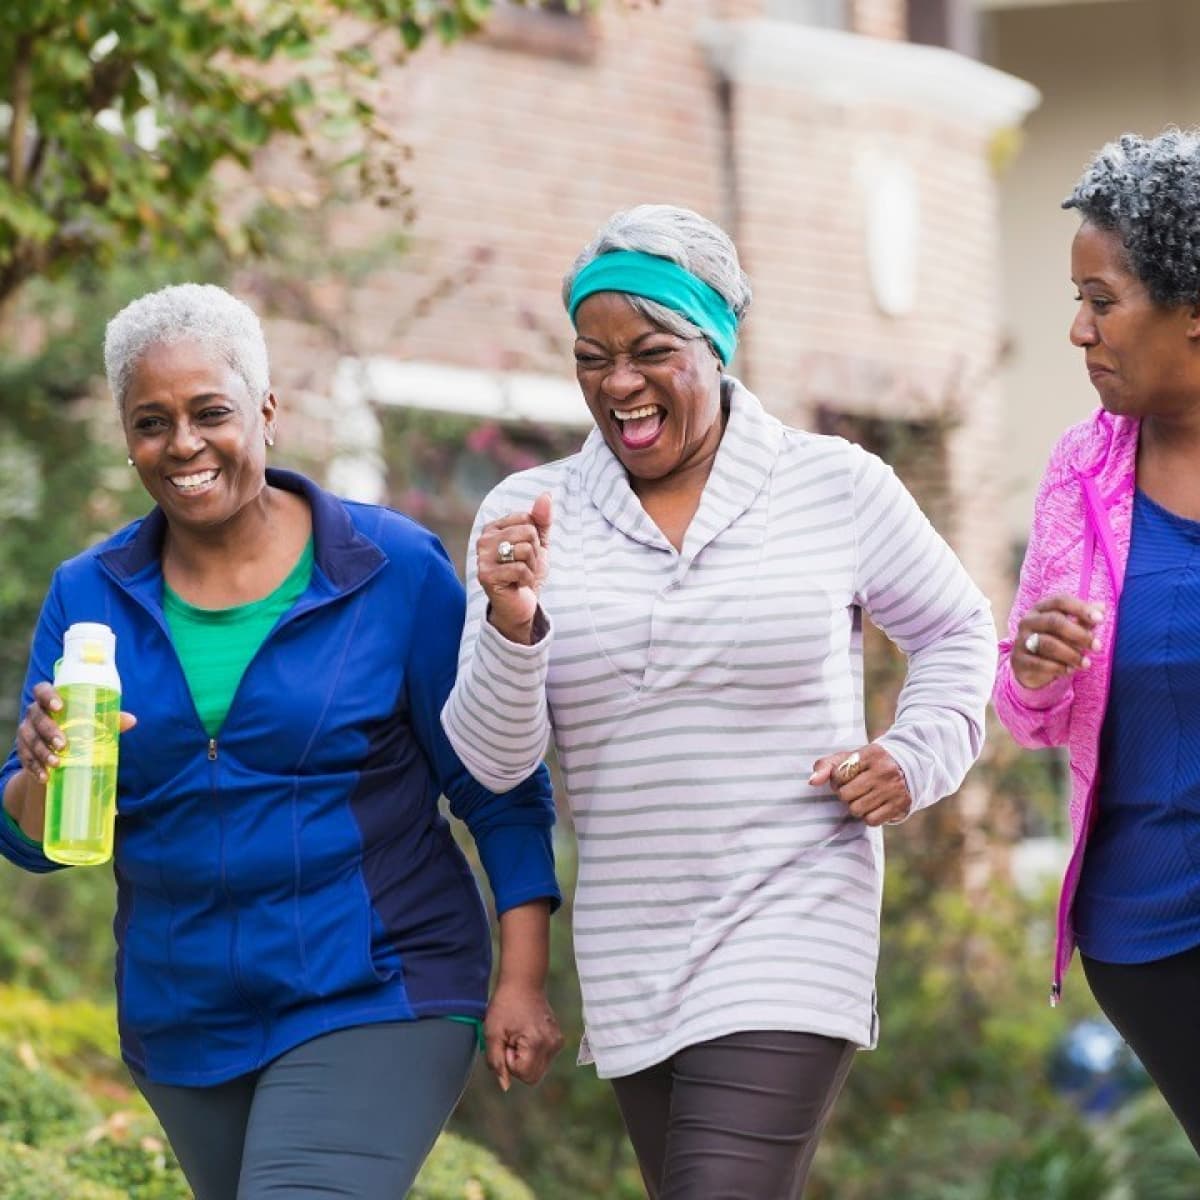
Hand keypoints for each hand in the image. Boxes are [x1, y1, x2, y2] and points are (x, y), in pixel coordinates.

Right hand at [16, 682, 137, 784]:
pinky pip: (25, 759)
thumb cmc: (80, 728)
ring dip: (42, 752)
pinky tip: (45, 777)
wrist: (59, 752)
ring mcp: (27, 732)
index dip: (48, 696)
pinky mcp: (24, 751)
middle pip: (36, 717)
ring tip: (57, 764)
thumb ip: (110, 720)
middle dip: (48, 730)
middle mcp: (35, 714)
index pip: (42, 690)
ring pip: (29, 739)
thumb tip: (132, 720)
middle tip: (63, 744)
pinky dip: (35, 768)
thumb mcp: (93, 722)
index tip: (59, 707)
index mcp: (51, 701)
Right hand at [478, 493, 551, 645]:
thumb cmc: (527, 573)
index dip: (535, 537)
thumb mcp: (539, 544)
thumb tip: (546, 495)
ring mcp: (482, 558)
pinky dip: (527, 579)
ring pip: (524, 549)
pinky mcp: (486, 576)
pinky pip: (520, 569)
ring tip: (522, 576)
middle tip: (525, 567)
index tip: (527, 553)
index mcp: (493, 528)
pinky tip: (518, 585)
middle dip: (534, 553)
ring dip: (531, 567)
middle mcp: (484, 540)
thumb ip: (542, 520)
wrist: (521, 605)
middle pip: (527, 532)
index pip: (527, 518)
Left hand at [483, 980, 562, 1090]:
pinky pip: (544, 1059)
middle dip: (518, 1064)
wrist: (523, 982)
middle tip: (512, 1041)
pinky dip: (533, 1053)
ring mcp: (557, 1042)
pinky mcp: (558, 1039)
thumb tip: (505, 1086)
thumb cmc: (505, 1005)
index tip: (507, 1042)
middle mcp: (552, 1044)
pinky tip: (527, 1034)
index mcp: (537, 1042)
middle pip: (532, 1077)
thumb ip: (496, 1061)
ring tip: (519, 1036)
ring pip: (538, 1070)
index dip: (509, 1062)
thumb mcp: (492, 1033)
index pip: (522, 1074)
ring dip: (525, 1059)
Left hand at [809, 743, 910, 825]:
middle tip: (854, 789)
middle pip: (845, 795)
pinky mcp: (901, 805)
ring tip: (864, 797)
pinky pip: (871, 821)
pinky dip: (869, 817)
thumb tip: (812, 781)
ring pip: (857, 810)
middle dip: (846, 795)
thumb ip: (826, 766)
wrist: (908, 767)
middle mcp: (884, 771)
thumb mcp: (848, 758)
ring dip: (856, 807)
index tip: (845, 777)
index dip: (837, 780)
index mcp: (870, 754)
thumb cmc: (869, 764)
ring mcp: (894, 788)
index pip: (838, 775)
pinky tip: (874, 806)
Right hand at [1011, 594, 1104, 689]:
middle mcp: (1028, 621)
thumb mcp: (1069, 629)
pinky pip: (1039, 663)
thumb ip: (1084, 619)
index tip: (1100, 619)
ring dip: (1071, 654)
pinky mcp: (1019, 659)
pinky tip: (1069, 670)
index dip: (1081, 608)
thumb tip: (1102, 607)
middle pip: (1054, 621)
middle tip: (1097, 646)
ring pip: (1048, 644)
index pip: (1060, 601)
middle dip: (1079, 634)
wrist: (1029, 666)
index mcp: (1041, 609)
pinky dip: (1058, 668)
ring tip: (1086, 663)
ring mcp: (1021, 640)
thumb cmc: (1054, 641)